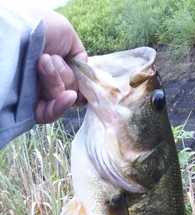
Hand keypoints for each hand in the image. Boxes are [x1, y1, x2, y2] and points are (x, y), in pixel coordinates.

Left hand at [27, 9, 87, 123]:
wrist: (20, 32)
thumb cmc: (40, 28)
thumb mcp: (66, 34)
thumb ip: (80, 55)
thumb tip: (82, 71)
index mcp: (57, 68)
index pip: (76, 85)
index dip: (81, 84)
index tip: (83, 77)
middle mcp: (48, 82)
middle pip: (71, 92)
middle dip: (67, 76)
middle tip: (51, 57)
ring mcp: (39, 95)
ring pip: (62, 100)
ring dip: (57, 81)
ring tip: (42, 61)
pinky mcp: (31, 107)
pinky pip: (51, 114)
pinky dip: (61, 106)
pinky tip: (68, 96)